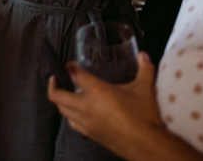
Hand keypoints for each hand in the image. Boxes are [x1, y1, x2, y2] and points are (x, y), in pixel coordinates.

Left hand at [48, 53, 170, 158]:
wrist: (148, 146)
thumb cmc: (145, 118)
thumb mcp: (145, 89)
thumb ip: (144, 69)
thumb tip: (144, 56)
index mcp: (98, 92)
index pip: (74, 74)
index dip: (69, 67)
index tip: (71, 65)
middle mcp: (87, 107)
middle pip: (57, 95)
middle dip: (54, 84)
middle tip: (57, 78)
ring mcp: (86, 122)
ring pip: (62, 110)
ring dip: (61, 101)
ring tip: (66, 94)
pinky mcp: (90, 134)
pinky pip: (72, 123)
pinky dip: (71, 115)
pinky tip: (77, 112)